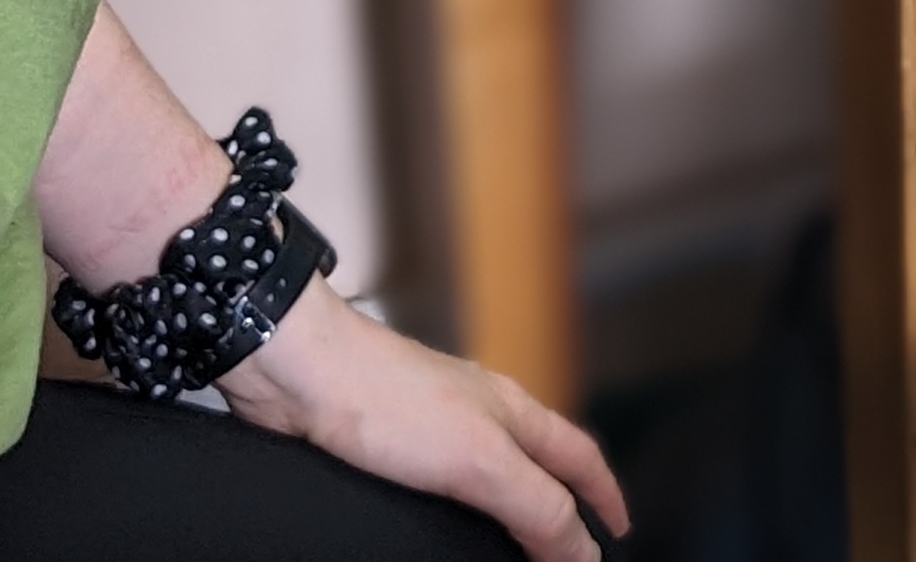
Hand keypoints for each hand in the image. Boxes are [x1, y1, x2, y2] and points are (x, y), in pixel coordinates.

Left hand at [217, 282, 628, 561]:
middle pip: (539, 461)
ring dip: (510, 508)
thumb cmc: (385, 397)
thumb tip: (584, 551)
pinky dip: (458, 512)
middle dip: (562, 502)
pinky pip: (441, 485)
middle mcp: (479, 413)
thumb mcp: (479, 460)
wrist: (297, 372)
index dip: (603, 497)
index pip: (577, 458)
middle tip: (571, 547)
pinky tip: (439, 527)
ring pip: (490, 473)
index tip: (618, 533)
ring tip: (514, 544)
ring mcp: (432, 426)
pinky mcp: (387, 444)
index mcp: (512, 409)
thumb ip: (535, 504)